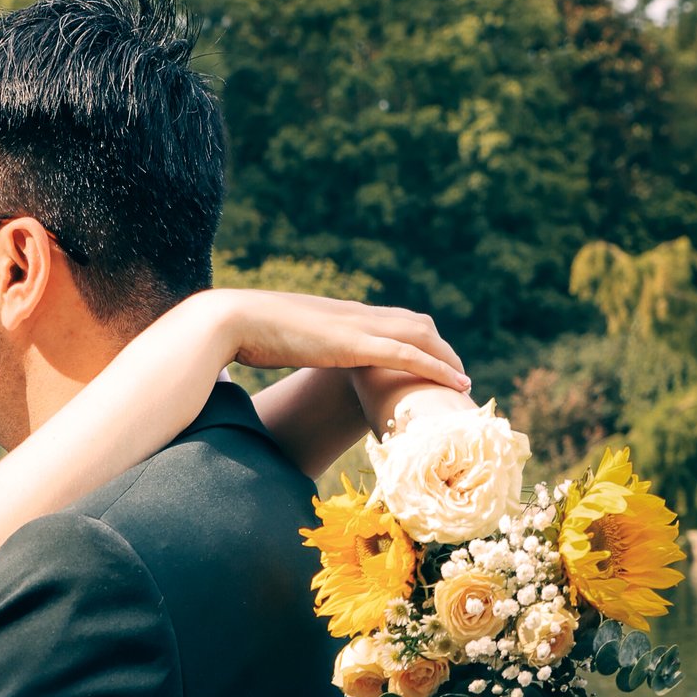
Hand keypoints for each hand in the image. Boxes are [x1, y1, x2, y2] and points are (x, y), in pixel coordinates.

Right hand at [213, 288, 466, 397]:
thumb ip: (291, 347)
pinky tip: (456, 382)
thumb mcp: (278, 342)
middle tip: (456, 373)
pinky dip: (437, 367)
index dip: (416, 337)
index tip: (430, 358)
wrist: (233, 320)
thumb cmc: (245, 335)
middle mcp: (356, 314)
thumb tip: (277, 359)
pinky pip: (409, 355)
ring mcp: (358, 326)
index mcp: (340, 313)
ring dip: (447, 358)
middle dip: (441, 348)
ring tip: (463, 382)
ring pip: (421, 336)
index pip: (391, 319)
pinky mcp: (355, 344)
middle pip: (415, 323)